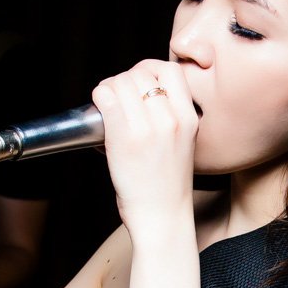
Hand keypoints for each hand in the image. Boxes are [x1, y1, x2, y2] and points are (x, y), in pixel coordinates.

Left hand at [90, 59, 199, 233]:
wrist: (162, 217)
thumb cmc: (167, 186)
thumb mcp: (184, 144)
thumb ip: (171, 117)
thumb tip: (138, 93)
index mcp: (189, 118)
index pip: (170, 69)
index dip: (150, 70)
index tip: (139, 83)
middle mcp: (171, 119)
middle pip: (142, 73)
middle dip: (125, 79)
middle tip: (117, 95)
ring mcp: (148, 128)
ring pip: (122, 81)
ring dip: (110, 87)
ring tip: (107, 102)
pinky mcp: (123, 138)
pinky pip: (105, 97)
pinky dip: (99, 96)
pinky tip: (98, 107)